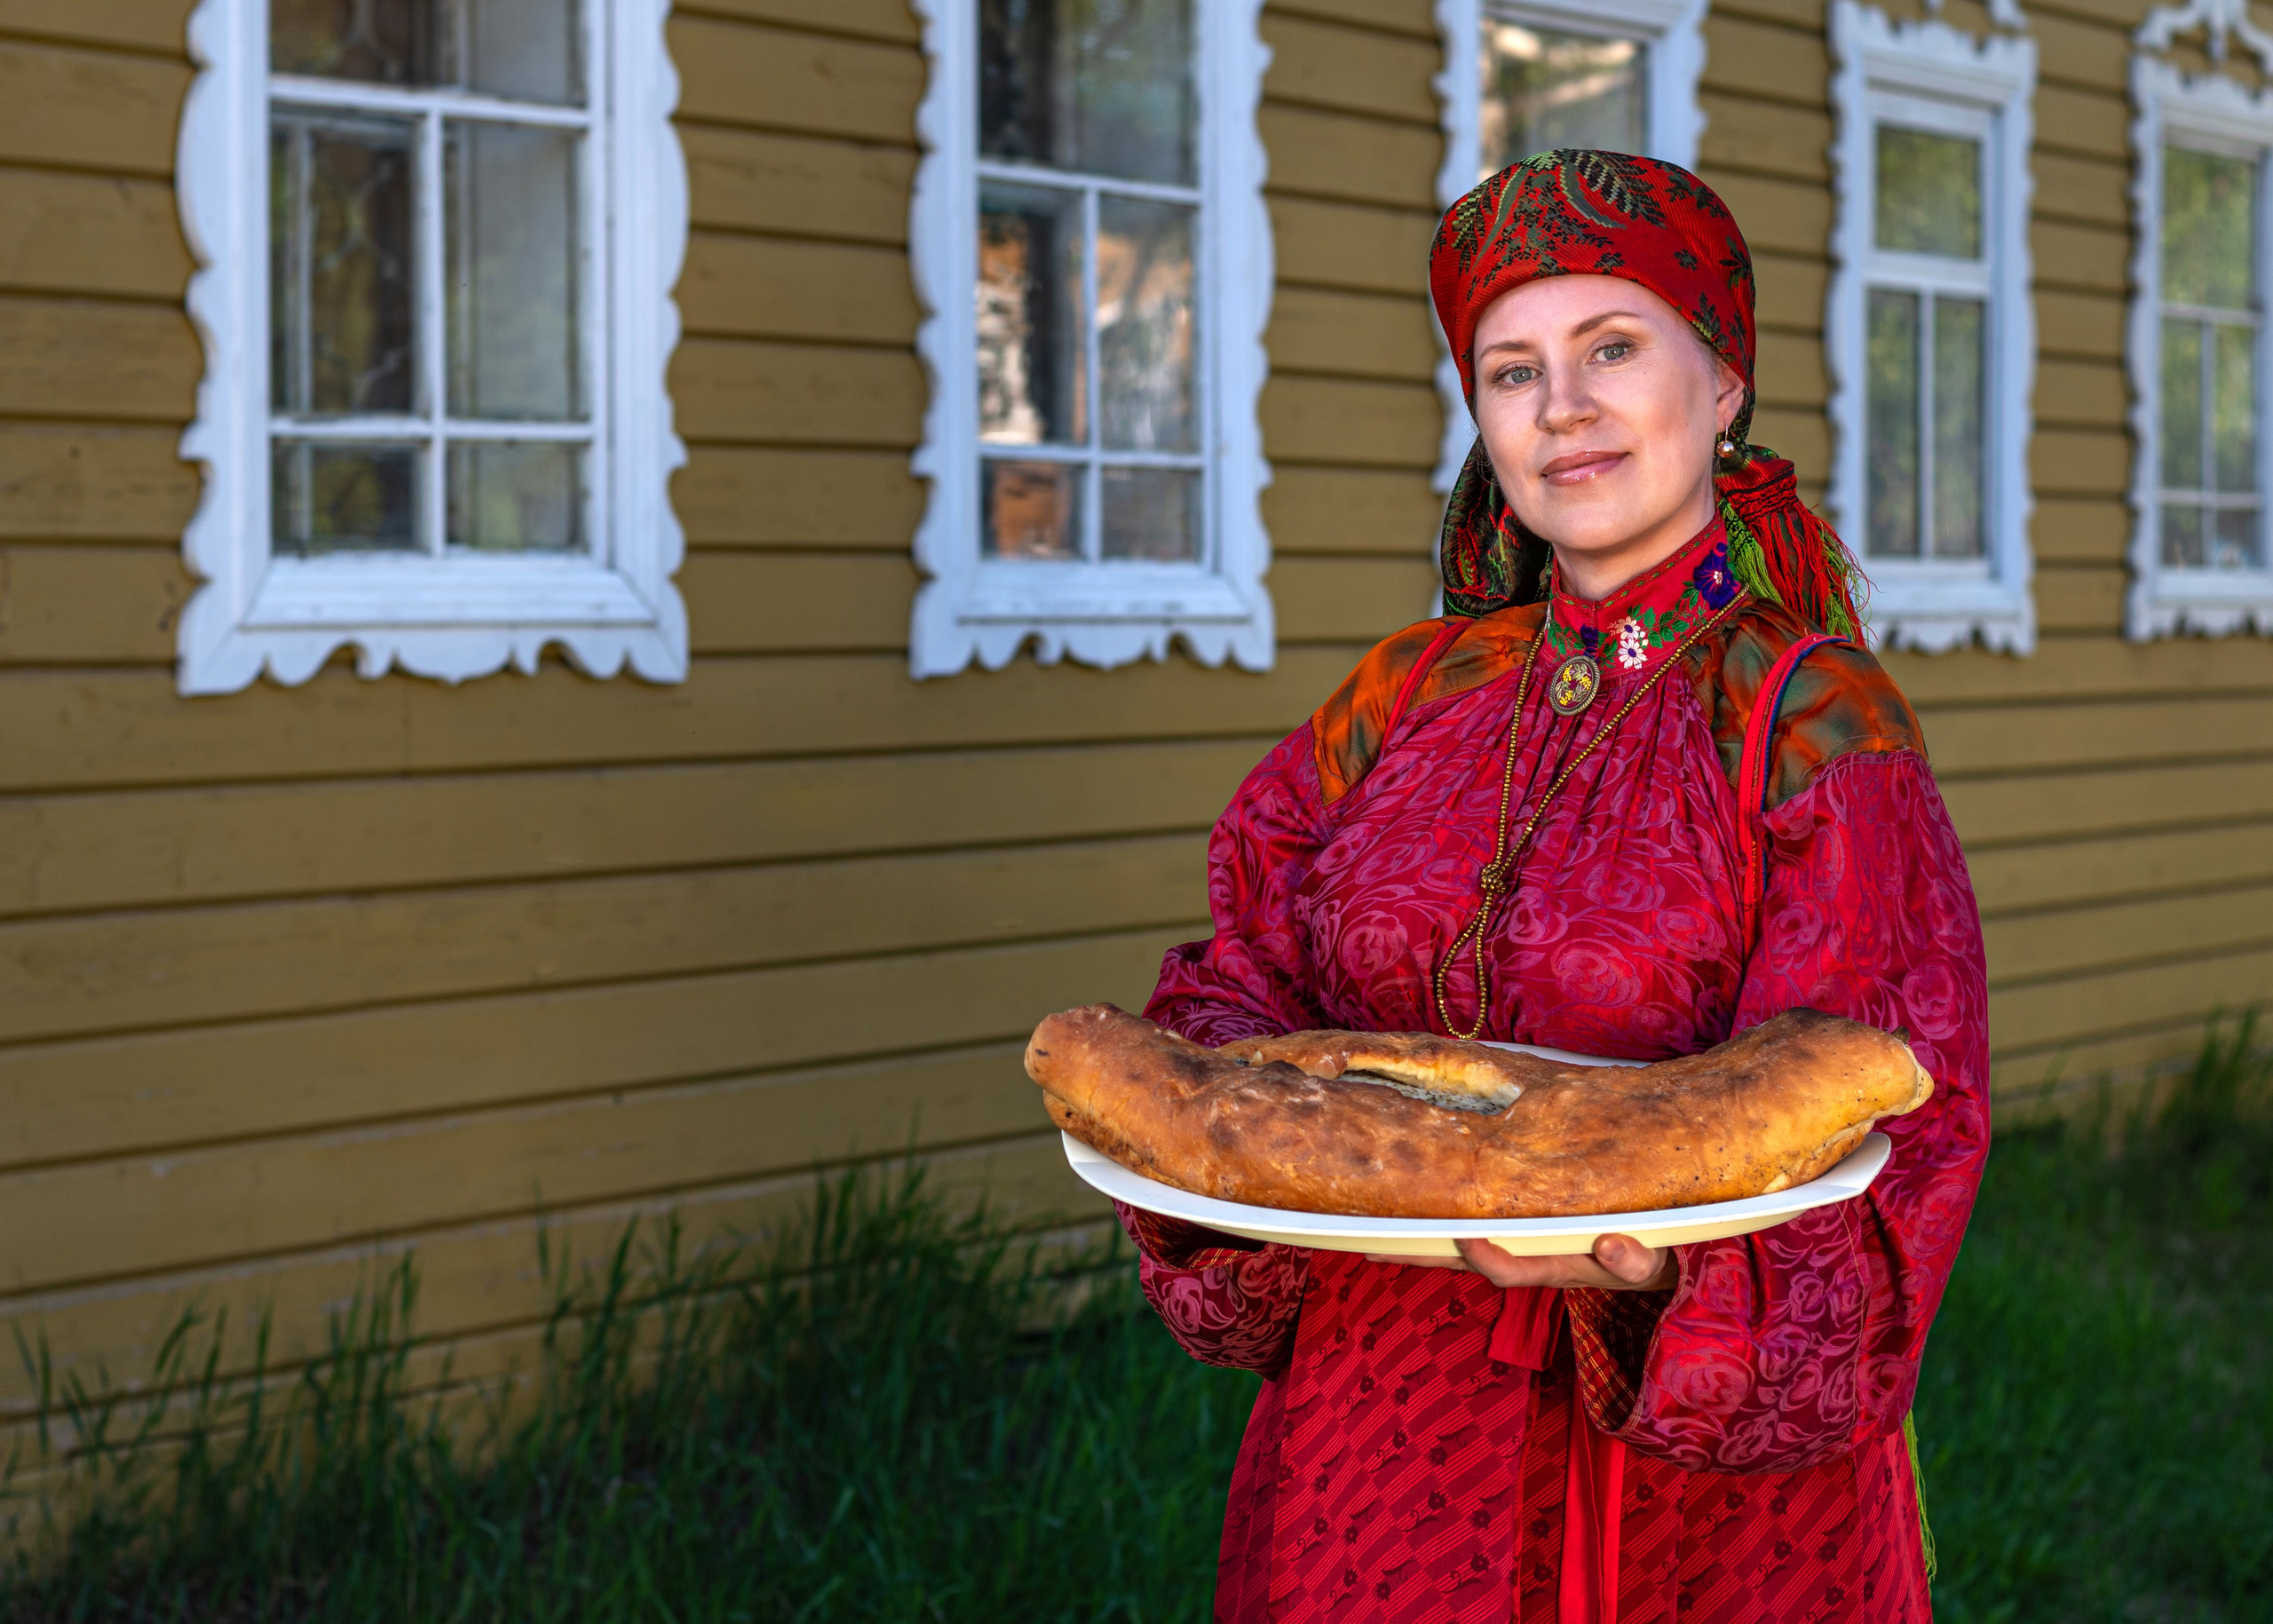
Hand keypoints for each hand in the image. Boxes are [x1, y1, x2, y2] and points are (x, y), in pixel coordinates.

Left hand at [1363, 1233, 1675, 1290]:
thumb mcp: (1654, 1263)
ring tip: (1374, 1228)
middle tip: (1370, 1246)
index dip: (1484, 1257)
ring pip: (1461, 1247)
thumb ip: (1635, 1260)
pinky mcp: (1524, 1234)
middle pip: (1462, 1262)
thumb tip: (1611, 1244)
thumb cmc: (1655, 1259)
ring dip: (1421, 1239)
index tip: (1465, 1237)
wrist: (1658, 1263)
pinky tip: (1419, 1206)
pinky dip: (1445, 1220)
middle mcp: (1530, 1262)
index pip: (1510, 1270)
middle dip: (1420, 1254)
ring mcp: (1523, 1249)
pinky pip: (1475, 1229)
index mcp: (1556, 1268)